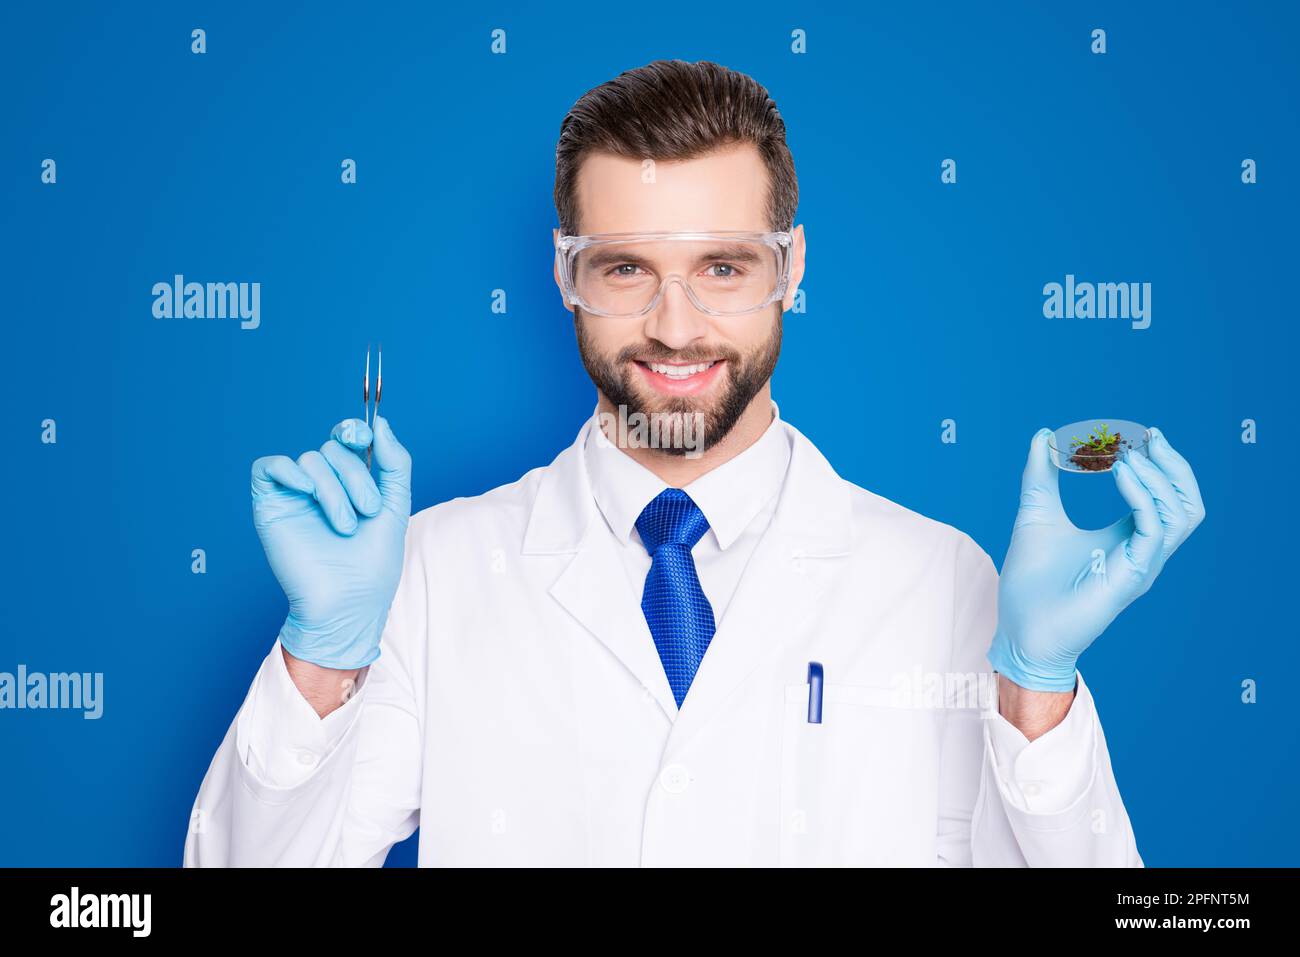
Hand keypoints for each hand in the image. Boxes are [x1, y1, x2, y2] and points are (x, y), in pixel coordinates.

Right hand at [250, 415, 411, 669]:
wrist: (349, 603)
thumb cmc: (373, 564)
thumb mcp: (397, 506)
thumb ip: (395, 463)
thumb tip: (381, 423)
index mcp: (349, 483)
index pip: (344, 438)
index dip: (352, 430)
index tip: (364, 438)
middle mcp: (320, 485)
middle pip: (332, 449)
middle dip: (356, 476)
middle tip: (368, 511)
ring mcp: (295, 495)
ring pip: (310, 459)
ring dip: (334, 490)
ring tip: (345, 526)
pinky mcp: (270, 506)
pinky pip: (269, 466)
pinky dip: (290, 471)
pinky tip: (307, 492)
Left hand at [988, 426, 1204, 691]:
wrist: (1019, 630)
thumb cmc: (1030, 581)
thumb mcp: (1036, 514)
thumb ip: (1041, 476)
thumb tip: (1044, 436)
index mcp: (1126, 538)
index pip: (1167, 497)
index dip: (1162, 465)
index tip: (1140, 435)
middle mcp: (1142, 551)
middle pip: (1187, 503)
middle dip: (1174, 466)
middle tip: (1149, 438)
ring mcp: (1141, 565)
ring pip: (1182, 515)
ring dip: (1160, 479)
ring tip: (1127, 457)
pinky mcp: (1131, 576)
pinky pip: (1154, 530)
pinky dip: (1142, 496)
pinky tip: (1119, 473)